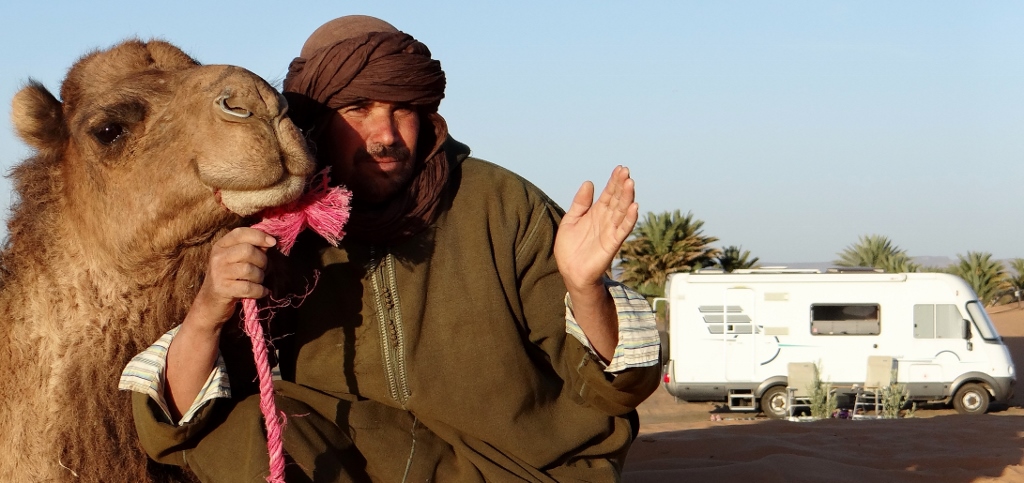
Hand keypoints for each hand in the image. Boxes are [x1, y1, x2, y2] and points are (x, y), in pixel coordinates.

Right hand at [187, 227, 276, 332]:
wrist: (211, 302)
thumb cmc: (230, 278)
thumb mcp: (236, 259)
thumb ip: (252, 248)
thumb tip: (271, 241)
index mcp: (221, 245)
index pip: (240, 233)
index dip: (259, 235)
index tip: (273, 242)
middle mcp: (218, 257)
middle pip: (248, 251)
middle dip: (262, 261)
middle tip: (263, 269)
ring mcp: (219, 273)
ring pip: (250, 269)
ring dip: (260, 277)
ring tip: (258, 281)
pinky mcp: (223, 289)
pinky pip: (249, 287)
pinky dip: (260, 291)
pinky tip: (261, 291)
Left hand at [554, 165, 638, 291]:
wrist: (570, 272)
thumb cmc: (570, 248)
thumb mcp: (570, 220)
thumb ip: (580, 203)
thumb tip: (589, 182)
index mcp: (596, 213)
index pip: (608, 194)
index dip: (614, 181)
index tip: (620, 168)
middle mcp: (606, 220)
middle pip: (617, 199)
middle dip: (621, 186)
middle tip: (626, 171)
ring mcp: (610, 231)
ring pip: (621, 211)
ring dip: (627, 198)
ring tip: (630, 183)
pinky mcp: (612, 244)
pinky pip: (623, 230)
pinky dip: (629, 219)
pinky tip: (634, 207)